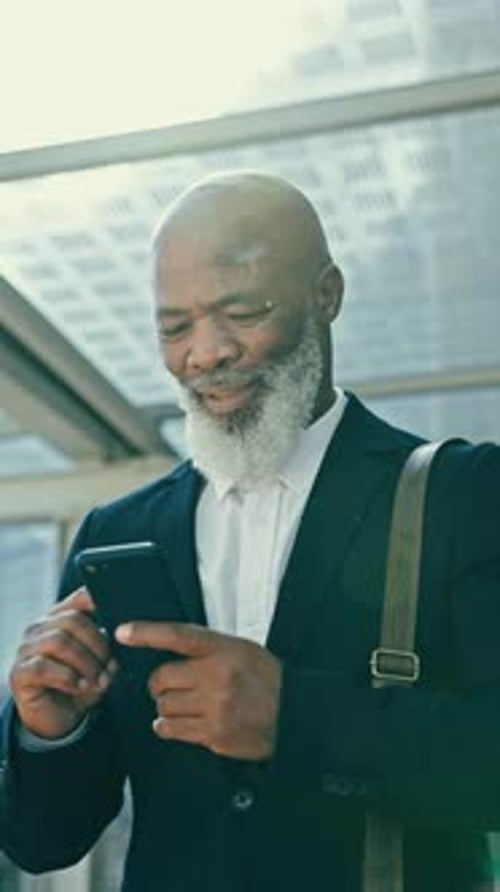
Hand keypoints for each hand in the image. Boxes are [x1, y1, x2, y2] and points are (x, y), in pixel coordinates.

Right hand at [9, 588, 116, 739]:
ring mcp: (26, 649)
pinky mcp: (18, 673)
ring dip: (85, 663)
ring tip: (98, 681)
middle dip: (98, 646)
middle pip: (73, 621)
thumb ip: (109, 647)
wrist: (60, 719)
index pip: (80, 598)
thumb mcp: (99, 664)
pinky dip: (67, 677)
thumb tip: (123, 636)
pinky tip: (79, 686)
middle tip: (110, 668)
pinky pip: (42, 667)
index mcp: (61, 618)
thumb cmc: (80, 684)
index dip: (99, 601)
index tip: (118, 617)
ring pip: (59, 641)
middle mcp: (40, 628)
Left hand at [116, 622, 281, 759]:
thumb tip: (168, 651)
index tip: (123, 632)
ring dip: (165, 706)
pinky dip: (168, 726)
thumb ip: (206, 649)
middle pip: (161, 679)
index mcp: (222, 650)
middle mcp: (215, 677)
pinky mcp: (213, 735)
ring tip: (181, 704)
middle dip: (158, 684)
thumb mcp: (240, 649)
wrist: (292, 713)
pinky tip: (179, 721)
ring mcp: (214, 708)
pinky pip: (172, 730)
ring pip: (163, 707)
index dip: (147, 633)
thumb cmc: (264, 677)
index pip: (177, 636)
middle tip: (167, 685)